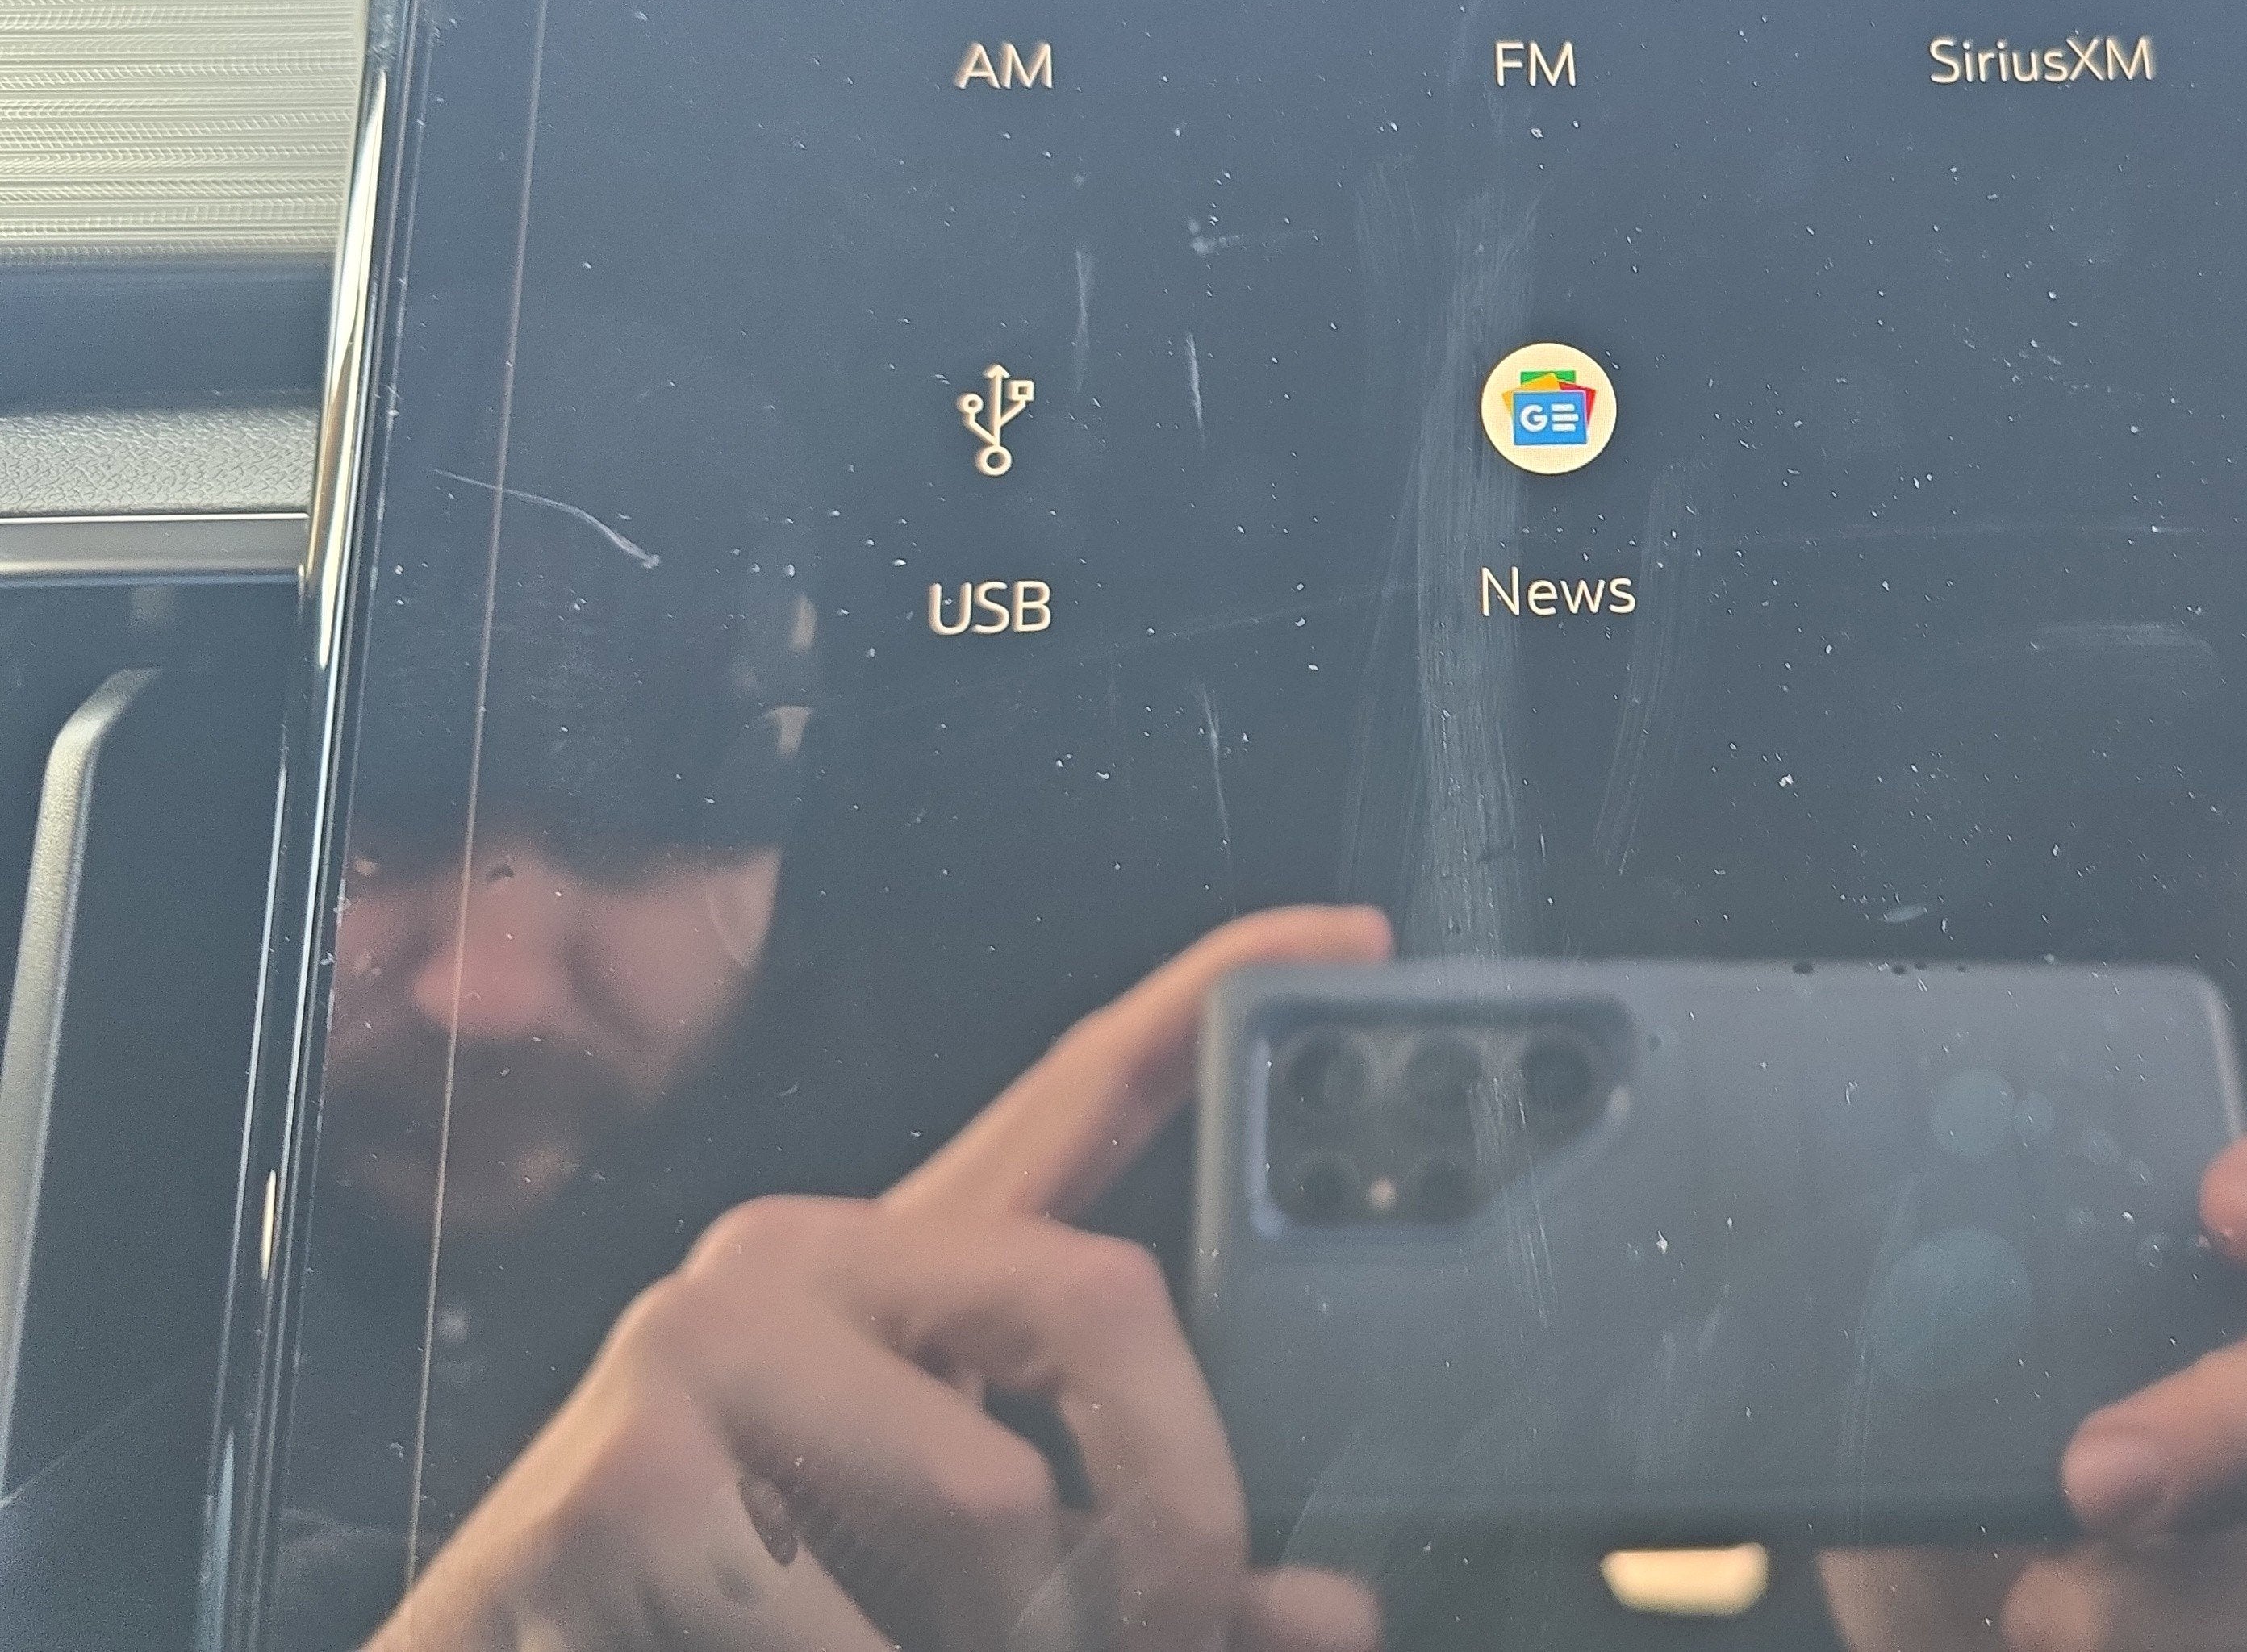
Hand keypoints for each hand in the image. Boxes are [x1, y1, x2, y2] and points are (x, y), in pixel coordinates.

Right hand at [368, 905, 1392, 1651]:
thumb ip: (1136, 1555)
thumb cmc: (759, 1613)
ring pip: (999, 1505)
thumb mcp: (967, 1574)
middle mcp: (801, 1257)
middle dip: (1177, 1512)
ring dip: (1026, 1649)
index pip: (1083, 1090)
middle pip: (1103, 1301)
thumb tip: (1325, 1613)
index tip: (1353, 937)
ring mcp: (700, 1346)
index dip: (1217, 994)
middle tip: (1173, 1628)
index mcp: (907, 1268)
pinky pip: (852, 1631)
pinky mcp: (621, 1478)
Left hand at [1818, 1132, 2246, 1651]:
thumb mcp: (1902, 1374)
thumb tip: (1878, 1251)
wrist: (1923, 1624)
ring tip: (2034, 1606)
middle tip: (2103, 1474)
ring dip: (2156, 1595)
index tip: (2227, 1208)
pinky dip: (2139, 1649)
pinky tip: (2043, 1640)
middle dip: (2245, 1419)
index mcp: (2187, 1294)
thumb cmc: (1921, 1473)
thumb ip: (1928, 1310)